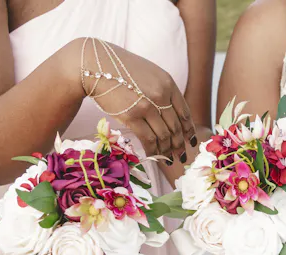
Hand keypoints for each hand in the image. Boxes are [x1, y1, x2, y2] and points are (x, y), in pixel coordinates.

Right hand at [81, 40, 196, 163]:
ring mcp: (147, 106)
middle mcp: (161, 95)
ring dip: (167, 150)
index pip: (184, 112)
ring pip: (164, 136)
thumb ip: (162, 90)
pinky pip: (148, 139)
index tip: (190, 140)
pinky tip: (153, 155)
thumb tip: (170, 114)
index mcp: (168, 84)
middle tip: (180, 155)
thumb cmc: (120, 69)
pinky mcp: (132, 116)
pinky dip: (153, 150)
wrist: (95, 64)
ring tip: (167, 159)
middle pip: (176, 127)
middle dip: (179, 144)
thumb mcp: (149, 74)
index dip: (188, 130)